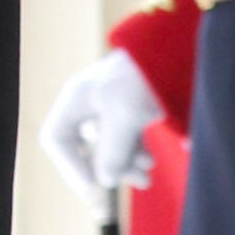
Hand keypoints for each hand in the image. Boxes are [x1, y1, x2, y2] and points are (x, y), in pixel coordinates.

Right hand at [37, 48, 161, 216]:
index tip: (94, 190)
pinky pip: (125, 137)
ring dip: (125, 165)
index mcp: (76, 98)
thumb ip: (112, 151)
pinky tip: (149, 162)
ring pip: (109, 145)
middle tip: (129, 186)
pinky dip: (135, 152)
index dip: (71, 168)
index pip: (57, 140)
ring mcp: (110, 104)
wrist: (177, 44)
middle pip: (84, 147)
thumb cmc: (145, 75)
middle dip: (106, 169)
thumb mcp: (125, 116)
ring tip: (146, 177)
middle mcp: (88, 102)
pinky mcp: (131, 106)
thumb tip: (105, 181)